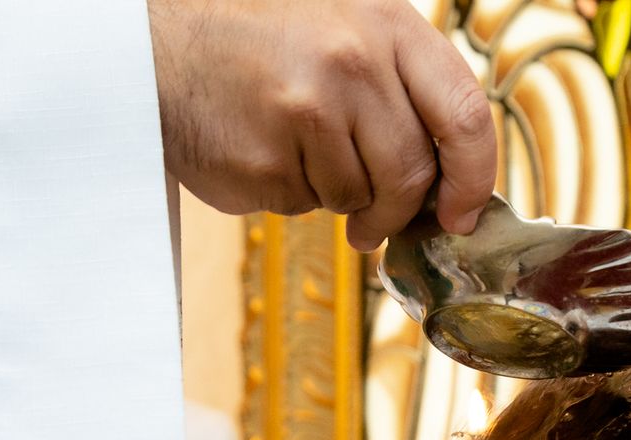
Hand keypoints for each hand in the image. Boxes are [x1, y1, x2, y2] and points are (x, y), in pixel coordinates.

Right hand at [148, 0, 497, 249]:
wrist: (157, 47)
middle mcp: (353, 62)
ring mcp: (307, 112)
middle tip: (373, 223)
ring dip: (336, 197)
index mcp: (384, 25)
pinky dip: (288, 194)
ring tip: (294, 152)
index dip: (474, 177)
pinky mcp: (266, 160)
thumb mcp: (345, 28)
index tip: (463, 213)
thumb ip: (402, 88)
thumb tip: (450, 183)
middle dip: (397, 211)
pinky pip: (303, 205)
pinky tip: (260, 150)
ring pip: (358, 197)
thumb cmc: (260, 42)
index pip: (465, 115)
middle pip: (411, 174)